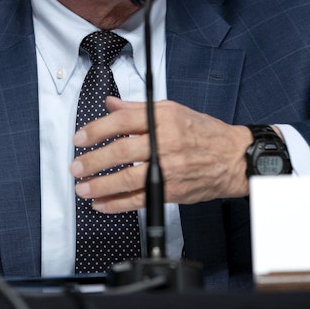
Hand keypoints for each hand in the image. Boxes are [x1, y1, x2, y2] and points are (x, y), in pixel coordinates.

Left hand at [70, 96, 253, 212]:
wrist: (233, 158)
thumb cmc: (204, 132)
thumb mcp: (172, 110)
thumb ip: (137, 109)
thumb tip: (111, 104)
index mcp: (163, 118)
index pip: (122, 121)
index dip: (96, 130)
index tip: (80, 138)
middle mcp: (165, 142)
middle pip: (121, 151)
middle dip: (93, 161)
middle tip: (76, 167)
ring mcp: (168, 168)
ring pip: (128, 178)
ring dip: (101, 185)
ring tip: (83, 188)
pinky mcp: (172, 190)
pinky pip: (139, 199)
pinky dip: (117, 204)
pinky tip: (102, 204)